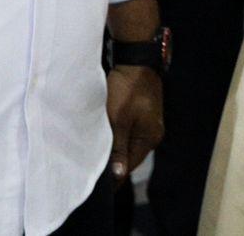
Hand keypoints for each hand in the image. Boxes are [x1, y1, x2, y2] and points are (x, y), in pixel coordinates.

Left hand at [105, 65, 163, 184]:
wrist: (136, 61)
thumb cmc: (126, 90)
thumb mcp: (119, 120)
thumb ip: (118, 147)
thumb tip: (118, 175)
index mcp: (149, 139)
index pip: (129, 166)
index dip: (113, 176)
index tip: (94, 182)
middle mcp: (153, 135)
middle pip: (130, 157)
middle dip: (113, 164)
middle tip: (91, 170)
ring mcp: (150, 125)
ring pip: (129, 145)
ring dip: (115, 150)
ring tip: (96, 155)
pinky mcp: (144, 116)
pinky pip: (130, 135)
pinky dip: (119, 138)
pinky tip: (107, 138)